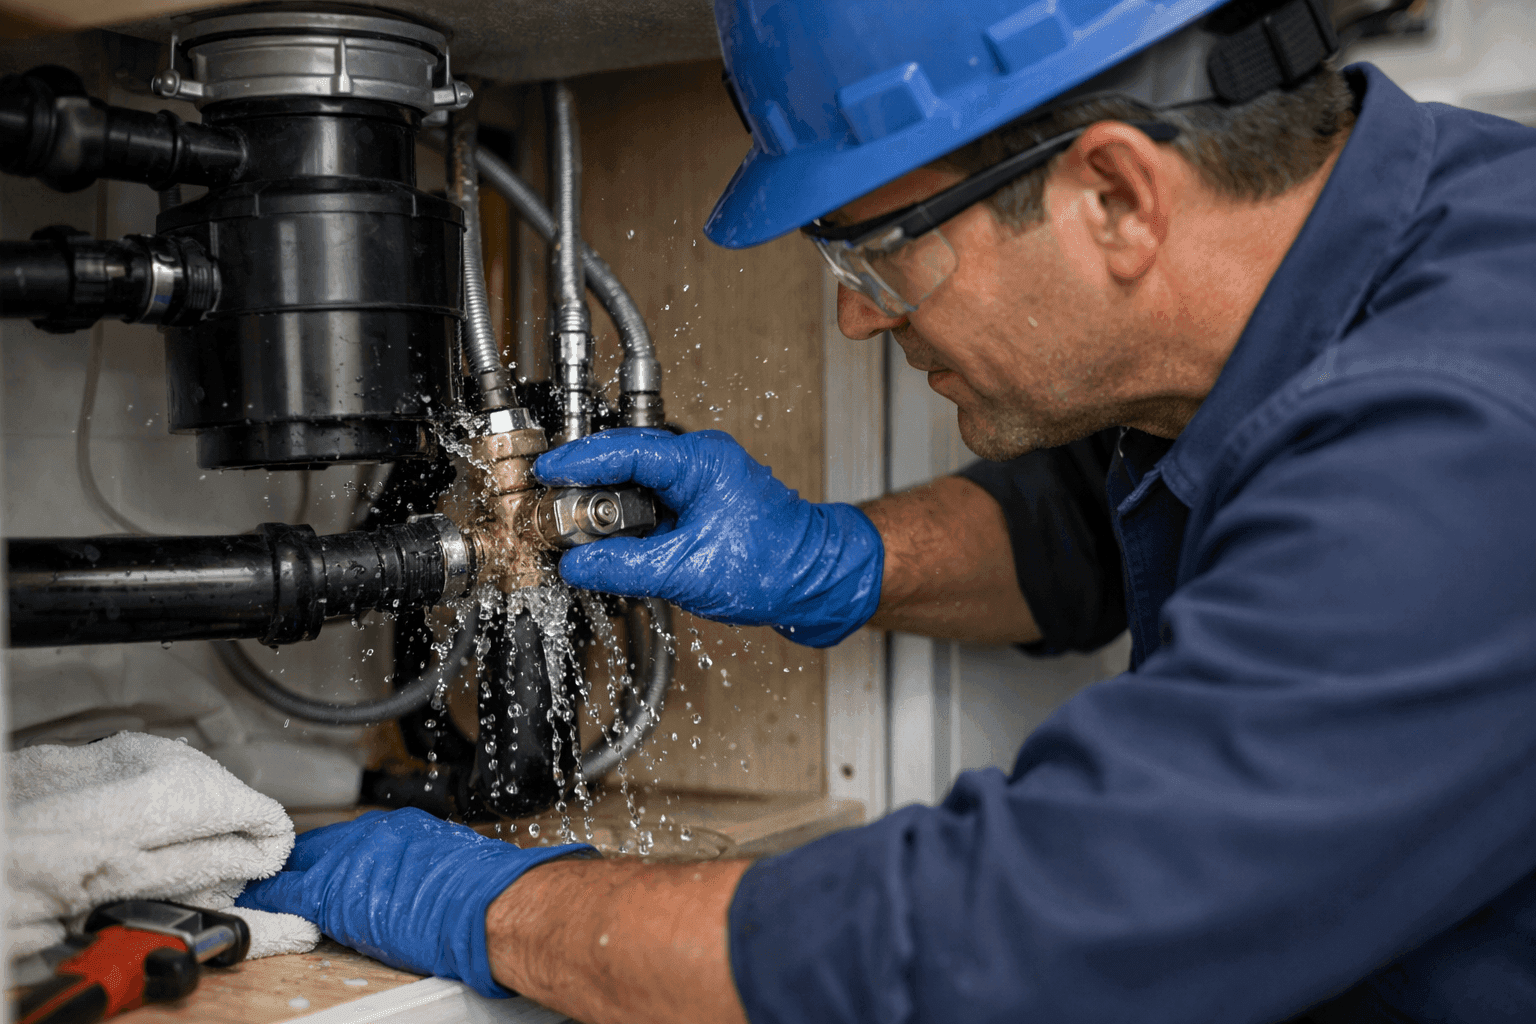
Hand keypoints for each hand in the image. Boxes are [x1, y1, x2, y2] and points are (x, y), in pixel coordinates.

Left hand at [235, 809, 592, 996]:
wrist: (488, 906)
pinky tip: (257, 906)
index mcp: (401, 828)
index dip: (330, 855)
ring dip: (284, 880)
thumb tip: (412, 887)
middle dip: (299, 862)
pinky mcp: (333, 892)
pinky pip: (289, 892)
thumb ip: (419, 869)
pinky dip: (270, 899)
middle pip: (317, 846)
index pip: (350, 837)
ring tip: (265, 891)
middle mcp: (371, 836)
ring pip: (299, 866)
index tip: (318, 867)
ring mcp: (351, 860)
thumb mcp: (448, 868)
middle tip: (281, 878)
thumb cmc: (482, 895)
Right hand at [535, 428, 882, 646]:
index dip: (578, 461)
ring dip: (605, 508)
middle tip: (549, 508)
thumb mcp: (688, 572)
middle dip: (583, 485)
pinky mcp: (699, 505)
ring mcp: (700, 482)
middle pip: (624, 462)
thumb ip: (626, 567)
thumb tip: (579, 565)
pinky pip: (651, 505)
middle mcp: (700, 462)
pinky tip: (609, 545)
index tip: (545, 473)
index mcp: (701, 461)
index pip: (624, 450)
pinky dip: (627, 524)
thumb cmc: (776, 566)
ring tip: (573, 532)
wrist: (818, 582)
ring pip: (635, 485)